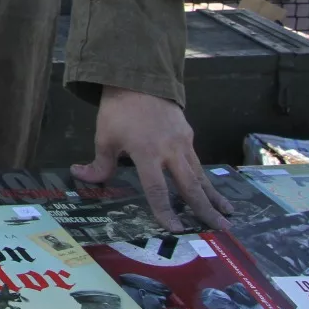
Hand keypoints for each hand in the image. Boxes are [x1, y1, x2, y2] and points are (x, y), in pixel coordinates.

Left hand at [71, 85, 232, 232]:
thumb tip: (81, 176)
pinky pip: (197, 161)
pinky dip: (205, 177)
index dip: (165, 211)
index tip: (175, 230)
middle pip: (190, 186)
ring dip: (213, 196)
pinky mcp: (188, 134)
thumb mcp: (104, 137)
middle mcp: (170, 150)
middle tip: (222, 229)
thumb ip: (99, 164)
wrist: (138, 78)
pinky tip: (211, 189)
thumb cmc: (118, 110)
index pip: (157, 189)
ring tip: (227, 214)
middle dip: (206, 210)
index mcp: (146, 153)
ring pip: (199, 175)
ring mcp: (182, 142)